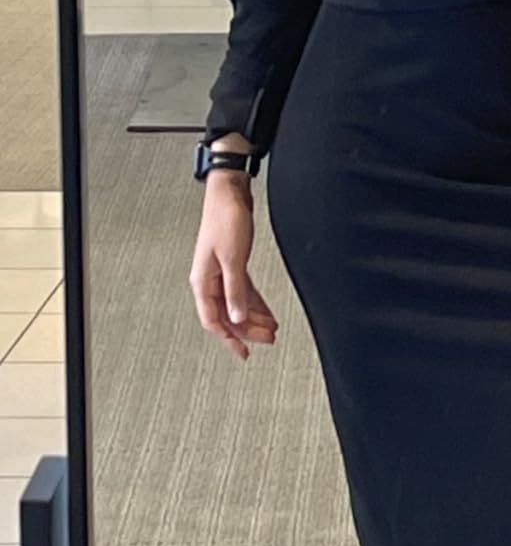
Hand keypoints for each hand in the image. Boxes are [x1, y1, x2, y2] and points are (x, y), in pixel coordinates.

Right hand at [190, 177, 278, 361]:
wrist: (230, 193)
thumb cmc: (225, 219)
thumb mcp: (233, 260)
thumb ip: (235, 291)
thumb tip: (238, 317)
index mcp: (203, 282)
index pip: (213, 320)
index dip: (229, 339)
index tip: (243, 352)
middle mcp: (209, 280)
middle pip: (227, 315)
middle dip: (247, 329)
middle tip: (267, 340)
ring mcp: (221, 273)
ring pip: (236, 305)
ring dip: (254, 318)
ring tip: (271, 329)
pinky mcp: (233, 265)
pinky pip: (243, 292)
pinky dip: (255, 303)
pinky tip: (267, 312)